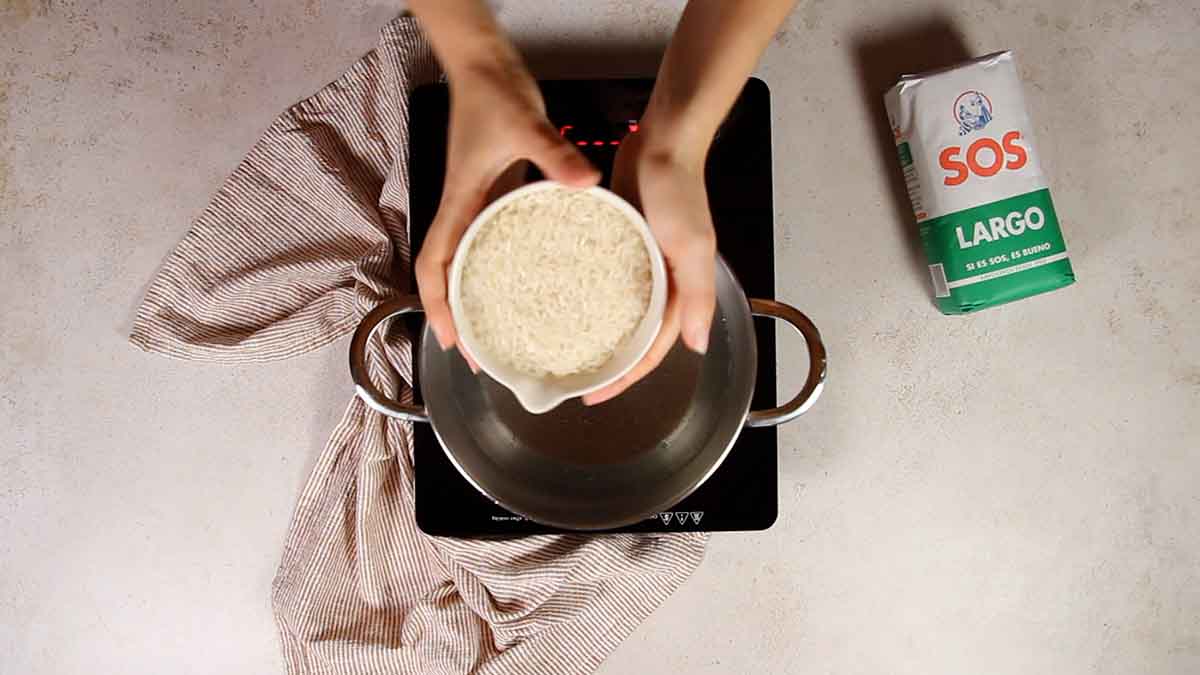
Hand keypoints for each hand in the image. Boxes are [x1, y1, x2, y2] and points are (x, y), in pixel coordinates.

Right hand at [414, 57, 600, 366]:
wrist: (484, 64)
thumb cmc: (493, 93)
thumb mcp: (526, 125)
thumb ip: (554, 155)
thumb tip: (586, 184)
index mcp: (461, 200)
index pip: (436, 264)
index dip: (437, 306)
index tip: (450, 340)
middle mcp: (464, 207)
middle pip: (448, 274)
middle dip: (457, 316)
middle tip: (481, 355)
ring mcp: (476, 201)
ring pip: (467, 261)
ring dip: (476, 297)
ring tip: (501, 332)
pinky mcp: (493, 191)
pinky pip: (491, 240)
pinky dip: (499, 268)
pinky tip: (525, 283)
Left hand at [582, 126, 716, 404]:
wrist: (663, 141)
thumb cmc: (680, 191)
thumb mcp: (691, 248)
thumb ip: (698, 298)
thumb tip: (697, 348)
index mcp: (679, 291)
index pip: (652, 349)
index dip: (626, 377)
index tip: (594, 396)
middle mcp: (658, 282)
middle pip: (632, 336)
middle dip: (606, 364)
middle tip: (572, 383)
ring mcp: (636, 262)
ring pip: (614, 311)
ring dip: (593, 333)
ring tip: (560, 352)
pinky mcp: (616, 241)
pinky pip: (598, 278)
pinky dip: (581, 295)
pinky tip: (555, 304)